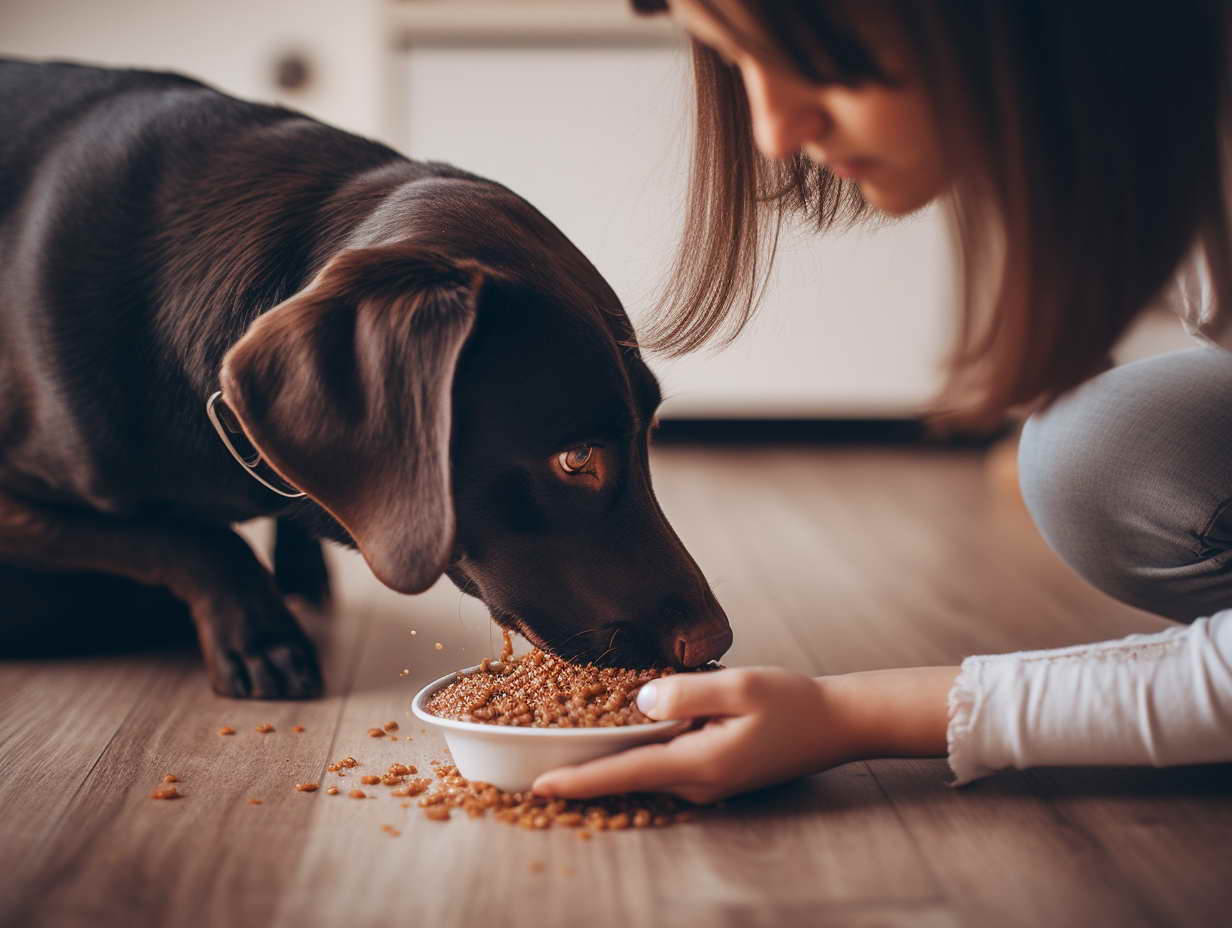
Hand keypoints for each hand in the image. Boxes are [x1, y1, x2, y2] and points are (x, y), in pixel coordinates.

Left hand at [532, 665, 958, 802]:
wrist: (836, 723)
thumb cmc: (791, 701)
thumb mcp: (739, 685)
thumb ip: (685, 692)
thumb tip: (640, 702)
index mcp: (699, 763)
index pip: (625, 773)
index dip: (579, 780)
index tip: (538, 786)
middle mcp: (697, 783)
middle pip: (628, 777)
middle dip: (583, 770)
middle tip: (534, 759)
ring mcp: (706, 783)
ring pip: (645, 771)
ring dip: (610, 760)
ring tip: (565, 741)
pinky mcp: (714, 774)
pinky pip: (664, 766)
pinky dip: (638, 754)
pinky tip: (621, 732)